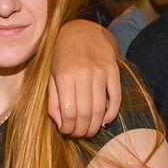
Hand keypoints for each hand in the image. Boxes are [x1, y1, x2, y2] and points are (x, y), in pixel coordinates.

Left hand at [50, 20, 121, 135]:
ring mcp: (101, 72)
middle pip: (85, 113)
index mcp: (64, 76)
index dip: (68, 128)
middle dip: (81, 130)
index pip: (68, 112)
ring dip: (95, 126)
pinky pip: (116, 98)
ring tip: (89, 131)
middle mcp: (83, 74)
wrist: (83, 31)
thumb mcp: (52, 76)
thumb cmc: (63, 57)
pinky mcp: (114, 71)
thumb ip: (53, 101)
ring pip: (100, 108)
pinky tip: (104, 122)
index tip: (66, 132)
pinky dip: (111, 114)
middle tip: (79, 135)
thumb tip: (60, 124)